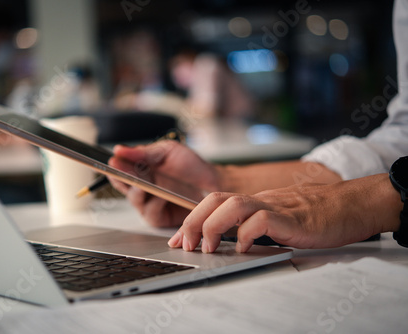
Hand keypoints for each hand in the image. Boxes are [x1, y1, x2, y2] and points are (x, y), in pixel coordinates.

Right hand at [108, 140, 218, 227]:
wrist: (215, 182)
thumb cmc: (192, 167)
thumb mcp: (167, 151)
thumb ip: (144, 152)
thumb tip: (120, 149)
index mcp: (142, 169)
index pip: (121, 169)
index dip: (115, 167)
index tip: (112, 162)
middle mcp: (143, 186)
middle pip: (123, 185)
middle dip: (120, 179)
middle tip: (118, 172)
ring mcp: (150, 202)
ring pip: (134, 200)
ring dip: (136, 192)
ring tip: (141, 185)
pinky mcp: (160, 217)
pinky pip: (151, 213)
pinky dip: (154, 204)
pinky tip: (160, 197)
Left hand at [168, 174, 401, 252]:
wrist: (352, 204)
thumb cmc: (318, 214)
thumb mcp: (278, 219)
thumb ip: (255, 226)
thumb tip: (231, 242)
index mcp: (254, 202)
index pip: (212, 203)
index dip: (190, 220)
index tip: (176, 240)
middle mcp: (260, 200)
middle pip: (214, 199)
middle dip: (191, 222)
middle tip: (182, 245)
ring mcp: (276, 206)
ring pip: (233, 205)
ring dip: (212, 227)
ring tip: (206, 248)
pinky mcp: (293, 217)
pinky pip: (262, 220)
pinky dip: (247, 233)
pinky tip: (243, 247)